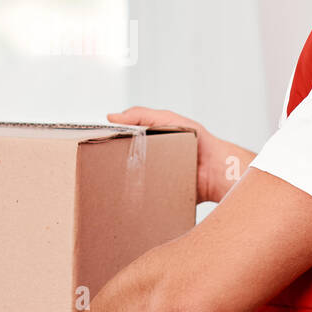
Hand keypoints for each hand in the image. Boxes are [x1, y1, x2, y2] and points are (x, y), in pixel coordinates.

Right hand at [107, 105, 247, 203]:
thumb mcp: (168, 119)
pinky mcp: (159, 196)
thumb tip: (112, 116)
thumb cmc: (199, 141)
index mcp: (151, 141)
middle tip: (101, 165)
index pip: (124, 141)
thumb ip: (142, 115)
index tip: (95, 144)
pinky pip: (143, 197)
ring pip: (131, 180)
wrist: (217, 170)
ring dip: (124, 181)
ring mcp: (154, 178)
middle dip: (112, 164)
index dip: (109, 142)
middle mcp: (151, 160)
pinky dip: (137, 196)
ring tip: (114, 180)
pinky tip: (130, 193)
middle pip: (124, 162)